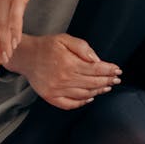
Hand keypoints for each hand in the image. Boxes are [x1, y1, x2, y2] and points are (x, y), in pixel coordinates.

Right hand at [6, 34, 121, 109]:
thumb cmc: (46, 46)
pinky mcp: (51, 97)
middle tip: (117, 79)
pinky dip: (82, 103)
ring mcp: (57, 90)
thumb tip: (97, 60)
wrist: (26, 56)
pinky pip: (70, 104)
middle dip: (107, 81)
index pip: (95, 69)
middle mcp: (64, 79)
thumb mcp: (64, 39)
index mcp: (69, 63)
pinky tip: (90, 98)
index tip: (118, 70)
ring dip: (98, 91)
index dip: (109, 70)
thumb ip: (82, 47)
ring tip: (107, 87)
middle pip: (92, 83)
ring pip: (84, 94)